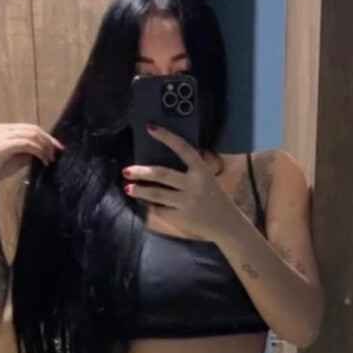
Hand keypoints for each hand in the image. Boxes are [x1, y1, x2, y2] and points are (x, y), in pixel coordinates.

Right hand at [0, 123, 64, 195]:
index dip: (48, 137)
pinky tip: (42, 161)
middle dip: (49, 142)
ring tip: (49, 160)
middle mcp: (5, 128)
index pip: (32, 128)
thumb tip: (46, 150)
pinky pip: (26, 144)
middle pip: (34, 129)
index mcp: (8, 129)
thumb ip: (30, 151)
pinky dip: (38, 151)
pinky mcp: (3, 145)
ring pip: (32, 135)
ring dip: (44, 147)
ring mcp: (3, 135)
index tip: (59, 148)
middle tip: (55, 155)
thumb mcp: (19, 158)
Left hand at [121, 124, 236, 240]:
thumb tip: (163, 154)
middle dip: (142, 172)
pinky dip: (155, 207)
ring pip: (157, 194)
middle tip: (126, 170)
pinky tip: (152, 205)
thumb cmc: (214, 197)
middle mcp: (194, 184)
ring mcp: (186, 202)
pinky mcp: (181, 218)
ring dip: (140, 190)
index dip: (167, 137)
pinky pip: (161, 210)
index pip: (183, 149)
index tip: (150, 128)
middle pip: (162, 174)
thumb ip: (191, 167)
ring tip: (128, 188)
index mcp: (202, 170)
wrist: (225, 224)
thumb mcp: (207, 177)